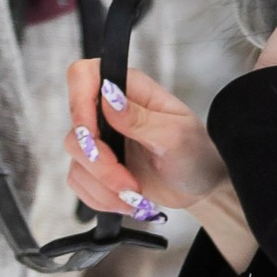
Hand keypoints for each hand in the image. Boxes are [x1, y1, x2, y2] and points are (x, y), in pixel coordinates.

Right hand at [64, 56, 227, 229]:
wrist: (200, 185)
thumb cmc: (197, 153)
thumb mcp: (176, 136)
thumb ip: (140, 118)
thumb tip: (109, 96)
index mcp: (130, 89)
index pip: (83, 76)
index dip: (78, 103)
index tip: (94, 137)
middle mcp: (109, 110)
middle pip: (76, 130)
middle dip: (100, 165)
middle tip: (129, 182)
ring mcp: (102, 138)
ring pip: (76, 159)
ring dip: (103, 186)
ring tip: (136, 195)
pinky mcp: (97, 165)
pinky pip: (79, 181)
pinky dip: (101, 197)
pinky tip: (127, 201)